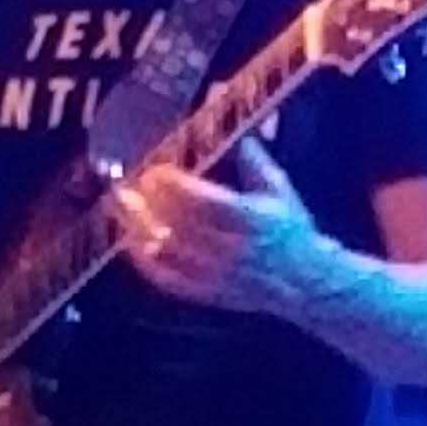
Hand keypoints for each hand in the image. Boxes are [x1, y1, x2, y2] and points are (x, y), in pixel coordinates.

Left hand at [111, 133, 332, 319]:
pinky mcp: (207, 293)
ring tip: (121, 206)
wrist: (305, 280)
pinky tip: (133, 241)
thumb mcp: (280, 190)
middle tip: (129, 185)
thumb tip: (237, 132)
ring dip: (139, 227)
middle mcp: (233, 248)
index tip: (156, 171)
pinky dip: (146, 260)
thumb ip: (254, 161)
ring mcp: (218, 274)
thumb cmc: (291, 231)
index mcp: (253, 219)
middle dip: (150, 202)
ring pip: (168, 250)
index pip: (203, 200)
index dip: (175, 185)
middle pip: (179, 223)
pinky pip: (167, 278)